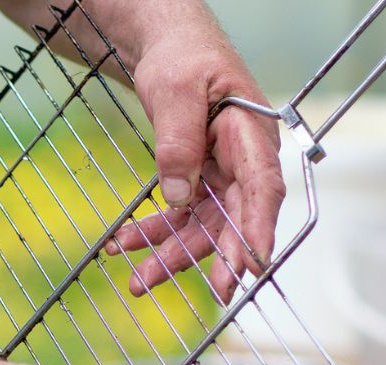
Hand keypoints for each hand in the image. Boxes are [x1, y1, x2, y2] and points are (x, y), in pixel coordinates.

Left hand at [94, 2, 285, 302]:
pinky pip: (180, 216)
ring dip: (172, 255)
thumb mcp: (176, 90)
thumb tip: (178, 195)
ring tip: (138, 282)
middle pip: (235, 219)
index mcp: (251, 136)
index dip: (258, 231)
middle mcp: (243, 163)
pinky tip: (124, 245)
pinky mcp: (199, 182)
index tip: (253, 267)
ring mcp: (222, 176)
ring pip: (204, 227)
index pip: (262, 190)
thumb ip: (178, 140)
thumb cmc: (184, 57)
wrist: (169, 48)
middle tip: (212, 296)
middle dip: (218, 259)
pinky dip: (154, 232)